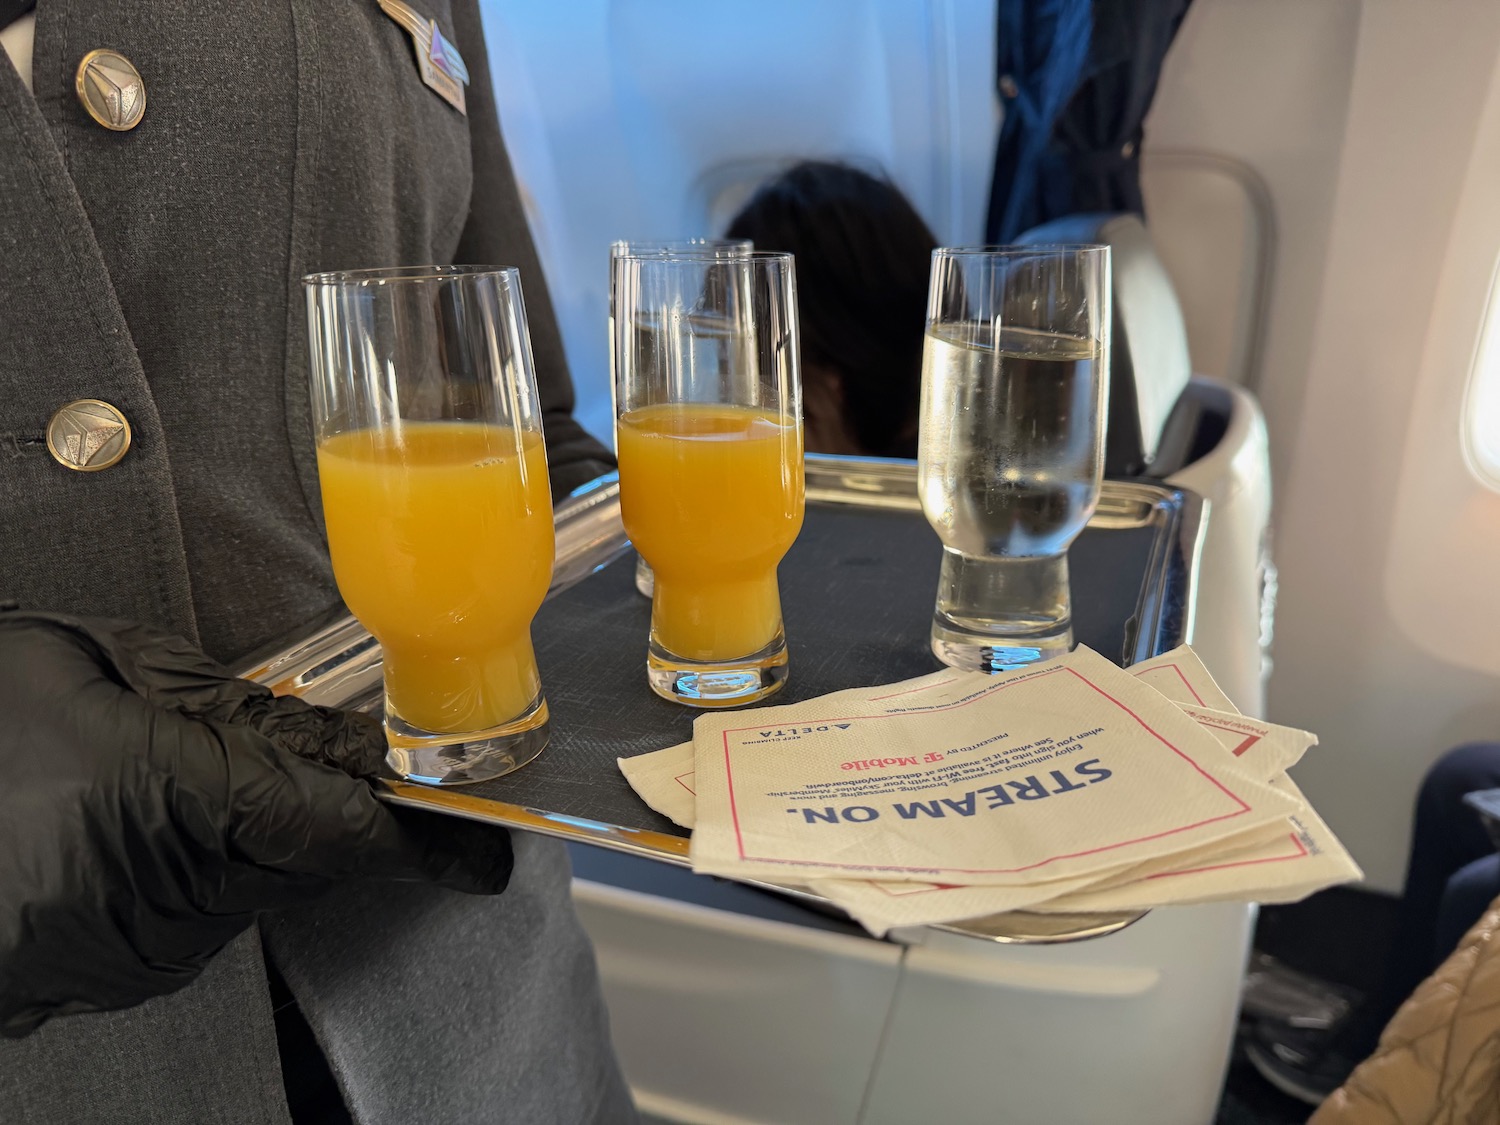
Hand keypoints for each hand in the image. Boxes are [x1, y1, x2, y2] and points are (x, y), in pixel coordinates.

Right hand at [0, 610, 512, 1036]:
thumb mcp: (85, 666)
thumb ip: (218, 704)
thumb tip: (325, 739)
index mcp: (171, 799)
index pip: (347, 834)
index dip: (426, 842)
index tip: (484, 853)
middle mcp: (167, 894)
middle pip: (314, 859)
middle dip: (326, 809)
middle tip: (277, 753)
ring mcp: (134, 948)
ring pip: (260, 887)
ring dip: (254, 835)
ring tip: (155, 777)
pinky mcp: (107, 973)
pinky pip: (200, 916)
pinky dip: (202, 869)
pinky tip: (131, 823)